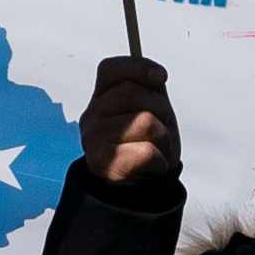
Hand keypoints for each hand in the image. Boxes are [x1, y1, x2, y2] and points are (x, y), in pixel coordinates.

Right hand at [81, 57, 178, 184]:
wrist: (138, 187)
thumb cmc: (146, 142)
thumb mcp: (149, 108)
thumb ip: (149, 88)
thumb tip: (158, 76)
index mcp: (102, 96)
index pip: (111, 69)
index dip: (138, 68)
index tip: (162, 78)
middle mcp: (91, 115)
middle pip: (134, 94)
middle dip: (162, 109)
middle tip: (163, 128)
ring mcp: (93, 138)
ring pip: (145, 122)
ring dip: (164, 138)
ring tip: (157, 149)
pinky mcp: (102, 163)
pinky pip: (146, 151)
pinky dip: (160, 160)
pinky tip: (153, 166)